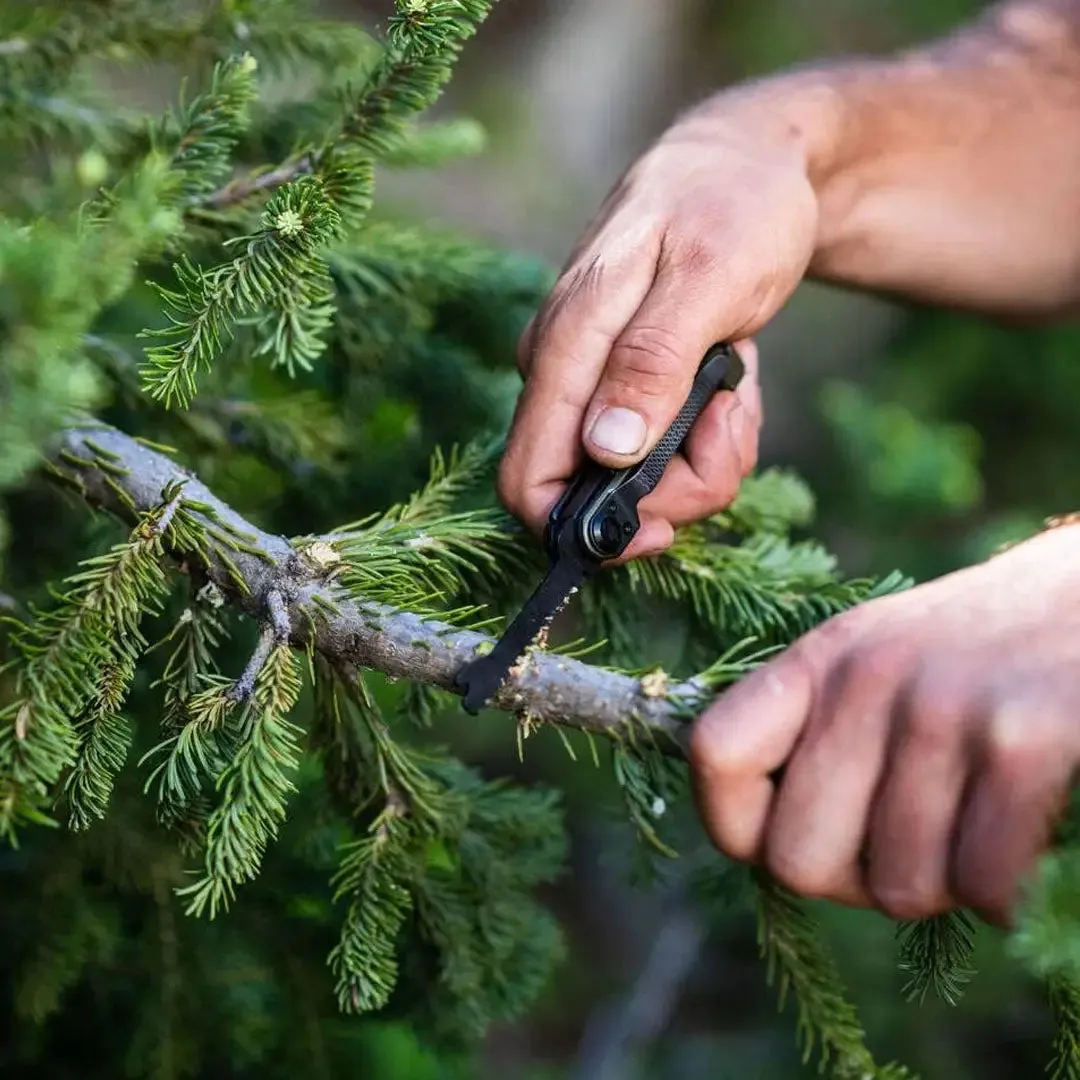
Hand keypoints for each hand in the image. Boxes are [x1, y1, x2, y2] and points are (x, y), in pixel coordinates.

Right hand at [498, 99, 821, 556]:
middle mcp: (564, 373)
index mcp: (565, 347)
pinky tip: (729, 381)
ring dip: (703, 457)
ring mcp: (592, 382)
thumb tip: (603, 452)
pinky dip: (706, 436)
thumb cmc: (733, 203)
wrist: (754, 161)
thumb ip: (651, 363)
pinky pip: (661, 448)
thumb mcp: (708, 279)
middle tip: (729, 419)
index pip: (528, 480)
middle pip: (592, 496)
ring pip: (634, 479)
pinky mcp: (623, 386)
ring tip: (734, 386)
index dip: (584, 531)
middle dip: (678, 484)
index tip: (664, 528)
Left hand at [689, 524, 1079, 925]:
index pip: (713, 755)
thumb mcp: (876, 657)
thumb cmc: (981, 649)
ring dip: (940, 887)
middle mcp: (867, 677)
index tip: (783, 836)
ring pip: (899, 889)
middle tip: (901, 851)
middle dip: (852, 882)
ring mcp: (942, 707)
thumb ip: (813, 728)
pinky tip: (1019, 846)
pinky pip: (983, 884)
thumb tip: (756, 840)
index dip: (735, 824)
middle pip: (795, 859)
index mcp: (819, 658)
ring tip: (968, 832)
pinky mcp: (1024, 739)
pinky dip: (1003, 892)